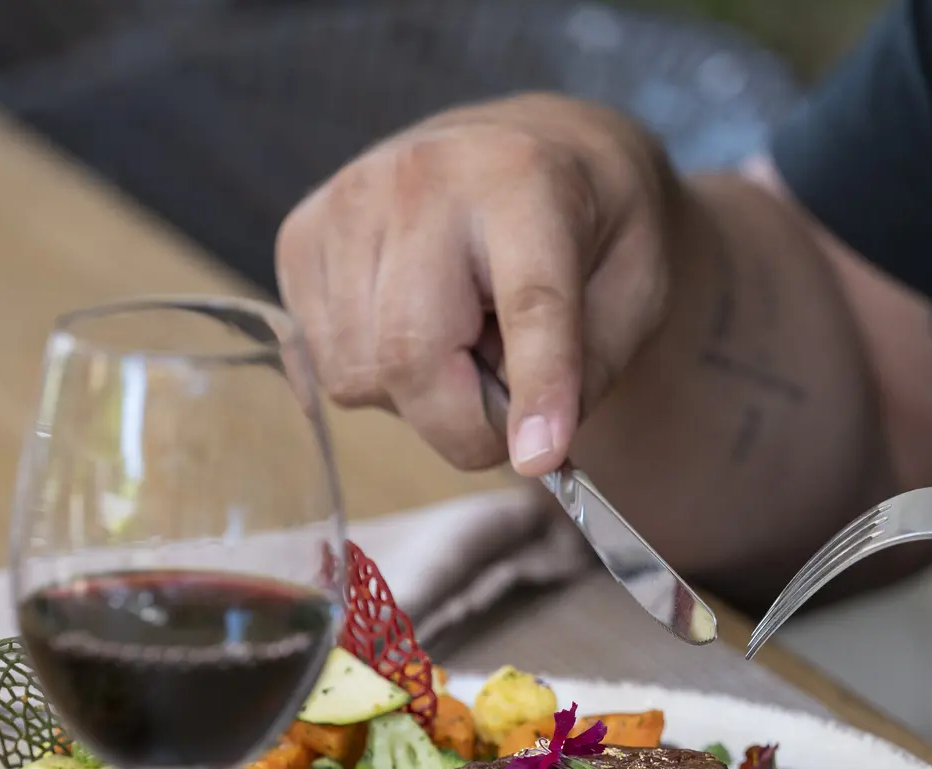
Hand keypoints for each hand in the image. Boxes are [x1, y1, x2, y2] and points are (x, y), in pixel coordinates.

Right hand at [275, 95, 683, 473]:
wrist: (526, 147)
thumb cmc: (586, 228)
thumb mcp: (633, 290)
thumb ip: (587, 371)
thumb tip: (529, 450)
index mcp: (524, 178)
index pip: (527, 301)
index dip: (534, 388)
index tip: (539, 458)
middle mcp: (419, 177)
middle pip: (411, 355)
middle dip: (462, 422)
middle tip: (507, 411)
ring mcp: (345, 203)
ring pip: (357, 375)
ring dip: (416, 396)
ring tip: (460, 340)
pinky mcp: (298, 235)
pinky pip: (322, 363)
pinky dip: (373, 374)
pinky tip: (412, 324)